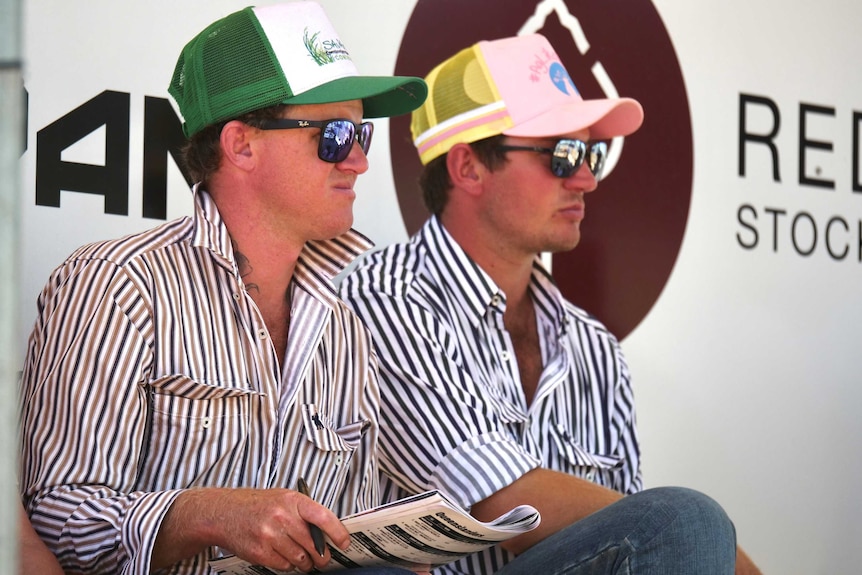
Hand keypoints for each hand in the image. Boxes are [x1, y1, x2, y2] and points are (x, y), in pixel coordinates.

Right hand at [152, 487, 350, 571]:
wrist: (223, 512)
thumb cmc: (256, 505)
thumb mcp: (283, 498)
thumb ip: (304, 513)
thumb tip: (327, 533)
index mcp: (292, 500)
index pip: (322, 517)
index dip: (337, 532)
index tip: (344, 543)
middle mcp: (281, 516)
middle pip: (313, 544)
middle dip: (321, 555)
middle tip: (323, 558)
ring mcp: (269, 535)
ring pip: (300, 558)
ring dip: (305, 563)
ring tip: (302, 558)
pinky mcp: (259, 552)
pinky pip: (284, 566)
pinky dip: (288, 565)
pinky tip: (283, 556)